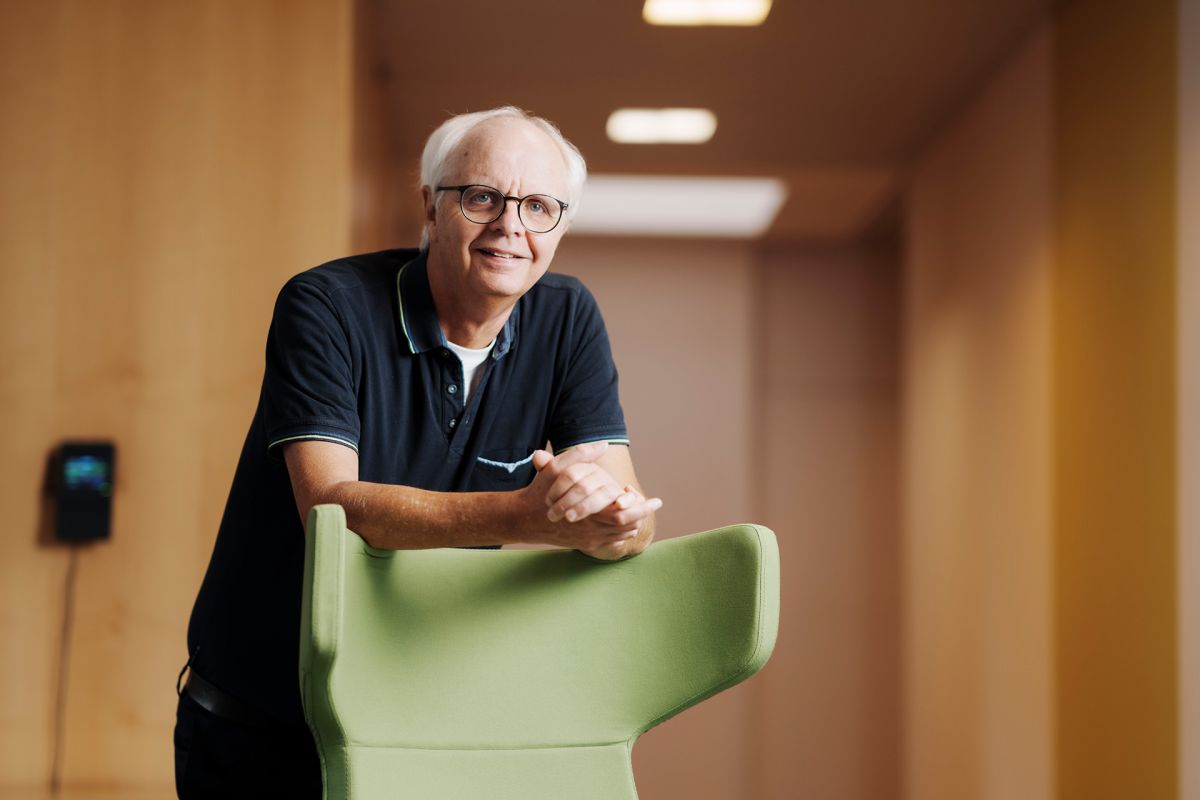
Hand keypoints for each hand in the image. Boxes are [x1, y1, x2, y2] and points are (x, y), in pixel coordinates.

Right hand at [519, 444, 661, 552]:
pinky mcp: (584, 544)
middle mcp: (590, 528)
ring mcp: (588, 538)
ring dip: (634, 523)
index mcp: (588, 510)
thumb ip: (580, 455)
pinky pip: (611, 542)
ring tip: (642, 511)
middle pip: (627, 526)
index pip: (624, 513)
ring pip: (620, 535)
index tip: (657, 500)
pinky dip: (622, 533)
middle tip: (655, 504)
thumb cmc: (541, 491)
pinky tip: (626, 523)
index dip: (642, 507)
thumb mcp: (557, 469)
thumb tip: (603, 444)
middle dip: (643, 514)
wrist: (524, 519)